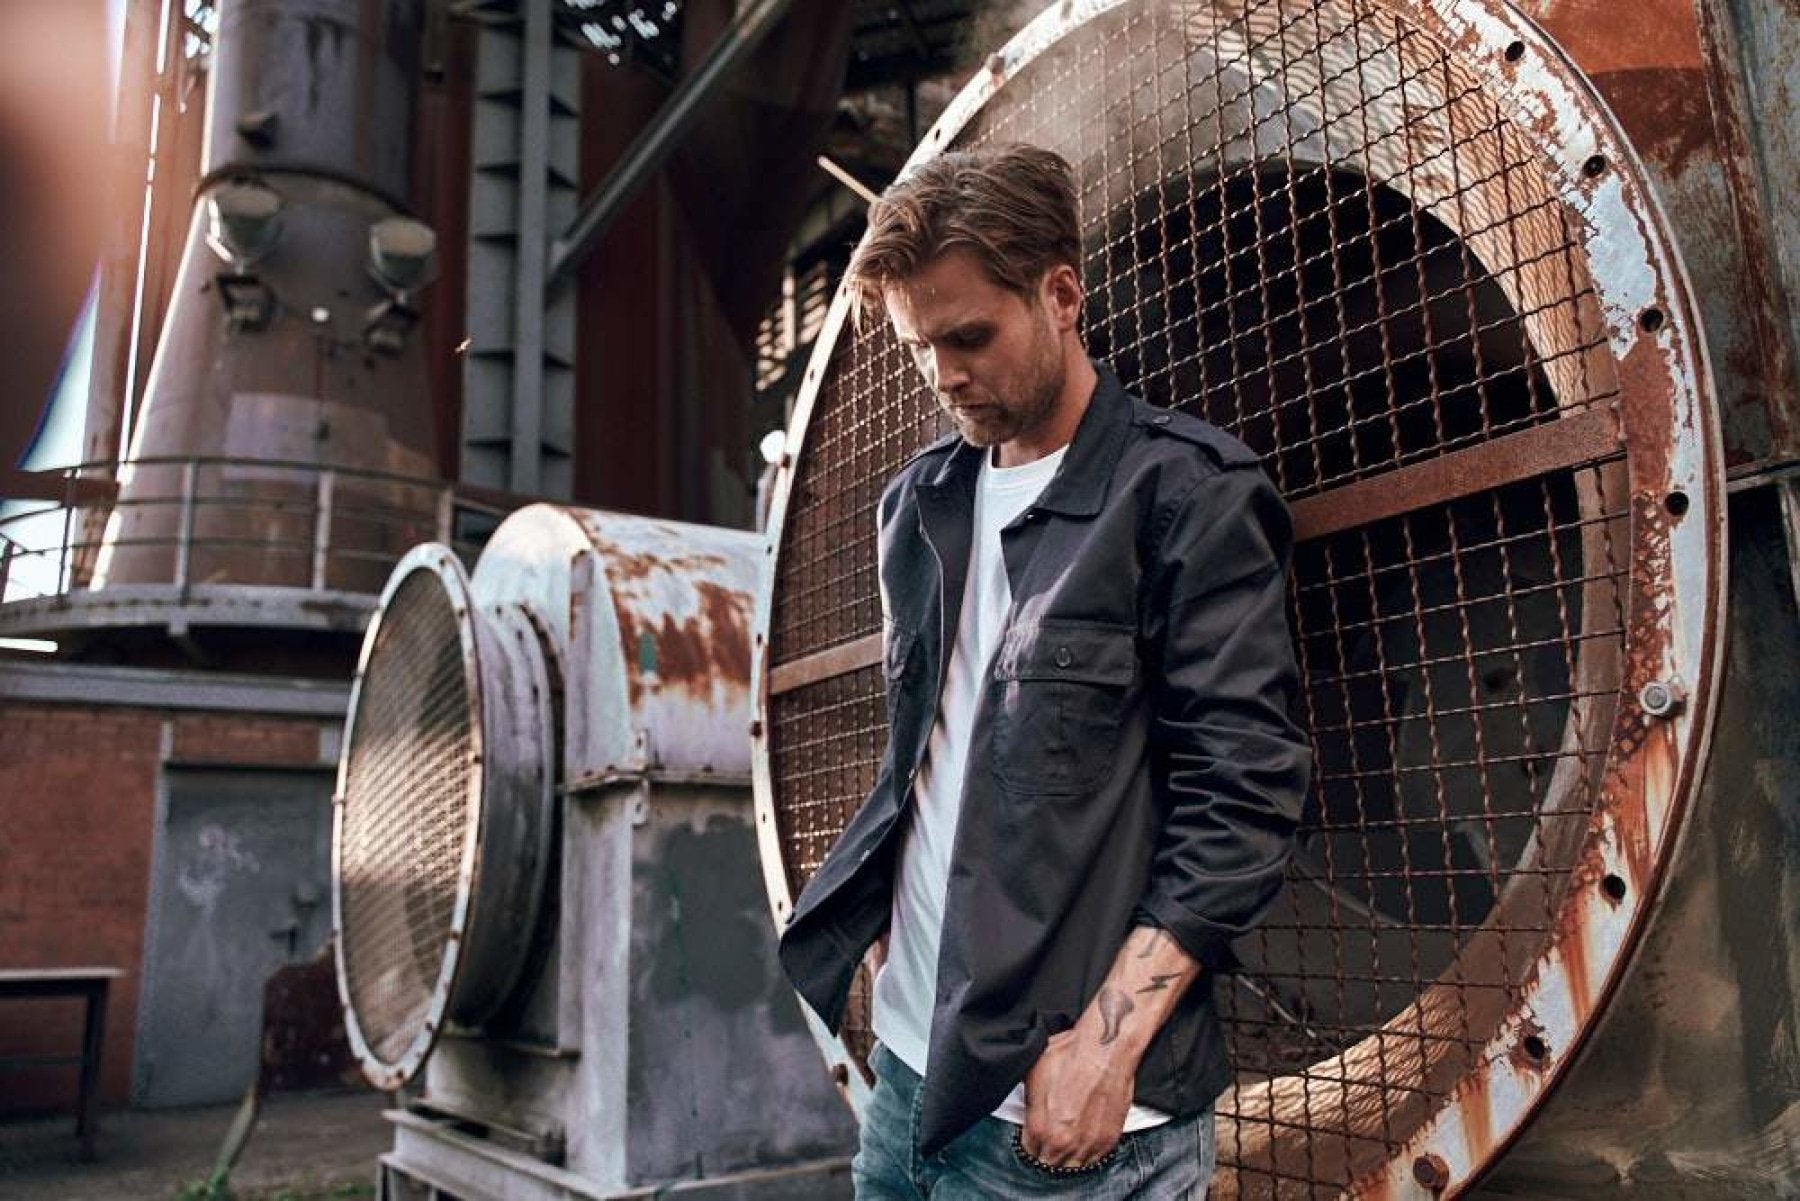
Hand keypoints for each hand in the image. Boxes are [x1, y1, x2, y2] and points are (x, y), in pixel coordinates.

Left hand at [1019, 1026, 1136, 1168]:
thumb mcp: (1033, 1074)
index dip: (1031, 1146)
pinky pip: (1094, 1161)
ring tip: (1066, 1145)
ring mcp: (1087, 1144)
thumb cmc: (1069, 1056)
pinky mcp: (1108, 1140)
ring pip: (1072, 1168)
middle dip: (1047, 1154)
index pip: (1028, 1154)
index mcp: (1039, 1128)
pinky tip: (1083, 1143)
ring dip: (1067, 1159)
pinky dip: (1087, 1155)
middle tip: (1050, 1142)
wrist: (1104, 1050)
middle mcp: (1062, 1142)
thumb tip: (1024, 1113)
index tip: (1034, 1141)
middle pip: (1048, 1165)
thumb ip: (1027, 1104)